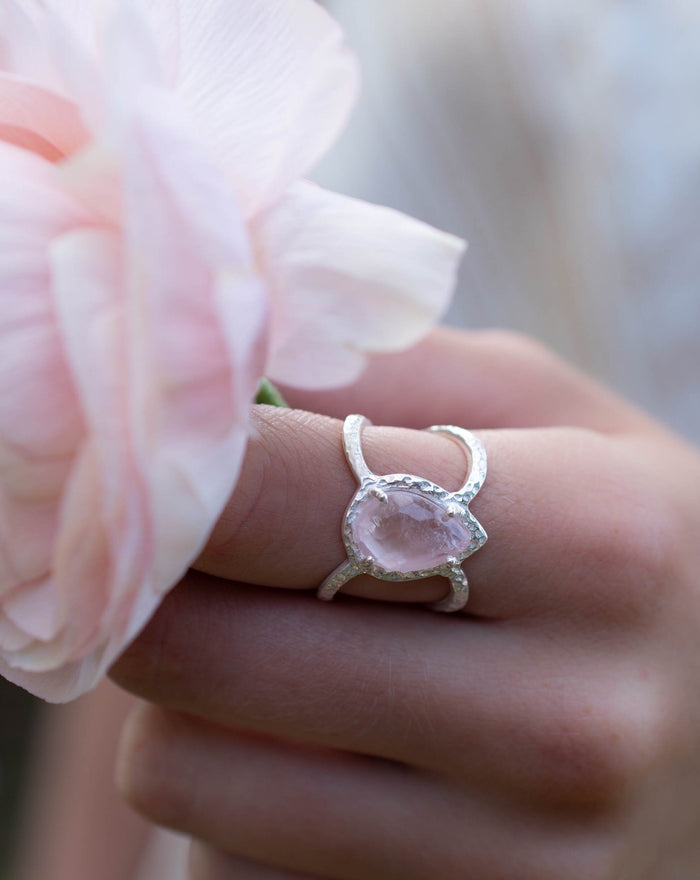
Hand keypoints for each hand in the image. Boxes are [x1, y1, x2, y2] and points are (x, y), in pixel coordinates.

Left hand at [111, 329, 699, 879]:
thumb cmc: (628, 539)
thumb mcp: (551, 414)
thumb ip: (394, 374)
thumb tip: (219, 372)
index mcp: (592, 544)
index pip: (286, 495)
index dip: (170, 463)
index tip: (128, 445)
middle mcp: (561, 722)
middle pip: (200, 649)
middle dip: (154, 584)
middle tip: (183, 547)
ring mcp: (512, 863)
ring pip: (185, 771)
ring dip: (186, 697)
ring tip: (271, 649)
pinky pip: (231, 857)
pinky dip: (239, 791)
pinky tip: (323, 746)